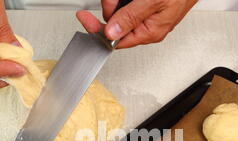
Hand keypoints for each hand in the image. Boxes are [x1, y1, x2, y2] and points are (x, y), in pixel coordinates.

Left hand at [76, 0, 197, 48]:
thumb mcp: (153, 3)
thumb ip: (131, 18)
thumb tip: (111, 34)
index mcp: (149, 32)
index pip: (116, 39)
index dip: (98, 29)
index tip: (84, 19)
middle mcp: (147, 27)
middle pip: (115, 21)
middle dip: (110, 5)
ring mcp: (147, 15)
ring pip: (120, 9)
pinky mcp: (147, 5)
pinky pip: (128, 4)